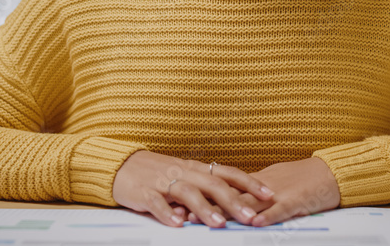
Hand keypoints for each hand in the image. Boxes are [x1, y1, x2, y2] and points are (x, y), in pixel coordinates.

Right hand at [112, 150, 274, 227]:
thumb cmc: (156, 173)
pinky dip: (168, 213)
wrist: (121, 165)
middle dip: (233, 201)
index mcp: (195, 169)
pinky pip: (157, 203)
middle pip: (213, 184)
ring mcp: (164, 182)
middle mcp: (183, 173)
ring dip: (205, 208)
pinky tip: (178, 224)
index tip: (268, 194)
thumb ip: (204, 192)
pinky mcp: (144, 192)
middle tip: (250, 216)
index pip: (228, 173)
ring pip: (188, 193)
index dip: (249, 183)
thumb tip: (227, 206)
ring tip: (219, 223)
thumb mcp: (184, 178)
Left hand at [187, 157, 340, 226]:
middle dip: (207, 207)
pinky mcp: (296, 200)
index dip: (203, 197)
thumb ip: (252, 192)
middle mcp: (262, 187)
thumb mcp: (272, 183)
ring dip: (229, 213)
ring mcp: (278, 193)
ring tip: (210, 221)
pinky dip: (267, 216)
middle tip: (185, 214)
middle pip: (230, 197)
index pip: (224, 190)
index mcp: (255, 182)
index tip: (182, 202)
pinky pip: (279, 209)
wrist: (330, 173)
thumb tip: (231, 198)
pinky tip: (255, 223)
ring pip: (250, 204)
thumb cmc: (303, 179)